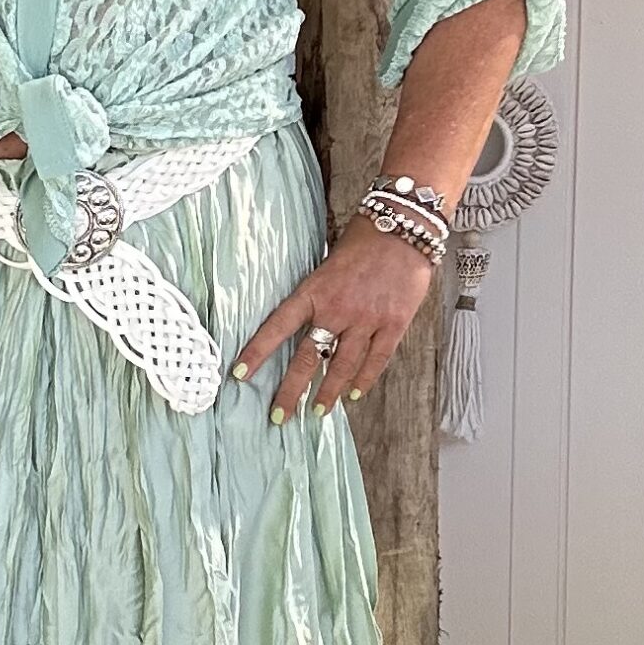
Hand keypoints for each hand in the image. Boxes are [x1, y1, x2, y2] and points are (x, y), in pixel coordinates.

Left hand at [230, 216, 439, 419]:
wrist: (404, 227)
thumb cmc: (362, 241)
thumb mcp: (327, 263)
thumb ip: (317, 296)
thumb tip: (306, 326)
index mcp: (314, 290)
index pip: (278, 326)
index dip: (257, 352)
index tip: (239, 374)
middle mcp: (337, 309)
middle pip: (309, 358)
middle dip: (292, 391)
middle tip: (280, 417)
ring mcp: (366, 319)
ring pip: (342, 366)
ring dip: (327, 393)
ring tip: (318, 412)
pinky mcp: (394, 323)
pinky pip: (376, 360)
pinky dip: (363, 381)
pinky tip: (353, 395)